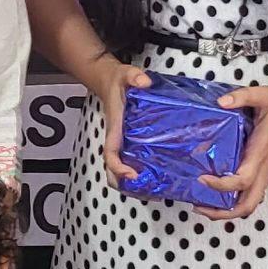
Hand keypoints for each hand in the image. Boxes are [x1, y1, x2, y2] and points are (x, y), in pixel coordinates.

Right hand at [91, 60, 150, 183]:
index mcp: (114, 130)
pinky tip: (158, 180)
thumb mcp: (126, 75)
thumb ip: (134, 76)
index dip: (118, 168)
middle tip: (150, 192)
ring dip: (134, 187)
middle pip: (113, 173)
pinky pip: (131, 166)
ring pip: (121, 175)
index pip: (110, 154)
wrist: (109, 82)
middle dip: (127, 187)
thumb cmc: (118, 82)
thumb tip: (144, 82)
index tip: (132, 174)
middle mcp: (117, 142)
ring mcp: (122, 146)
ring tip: (157, 193)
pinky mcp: (129, 146)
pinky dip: (140, 178)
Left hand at [195, 79, 267, 220]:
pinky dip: (236, 198)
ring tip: (205, 203)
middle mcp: (266, 167)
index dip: (221, 186)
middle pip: (248, 204)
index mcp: (263, 151)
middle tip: (199, 206)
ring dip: (228, 209)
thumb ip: (241, 97)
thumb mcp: (263, 94)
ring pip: (251, 202)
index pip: (242, 180)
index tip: (202, 179)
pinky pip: (253, 192)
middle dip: (223, 212)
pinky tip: (219, 191)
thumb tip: (221, 102)